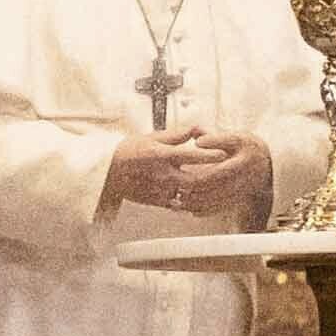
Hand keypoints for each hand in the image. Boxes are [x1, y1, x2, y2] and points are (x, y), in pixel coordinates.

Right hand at [111, 131, 276, 225]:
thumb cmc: (130, 150)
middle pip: (194, 180)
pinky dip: (192, 203)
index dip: (208, 154)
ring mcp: (160, 191)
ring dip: (204, 192)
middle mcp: (162, 174)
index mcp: (161, 155)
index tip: (223, 153)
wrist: (109, 173)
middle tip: (226, 175)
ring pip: (189, 195)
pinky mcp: (157, 202)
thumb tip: (197, 130)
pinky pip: (180, 206)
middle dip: (212, 178)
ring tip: (218, 187)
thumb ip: (177, 135)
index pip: (189, 155)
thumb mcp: (152, 137)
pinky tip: (202, 199)